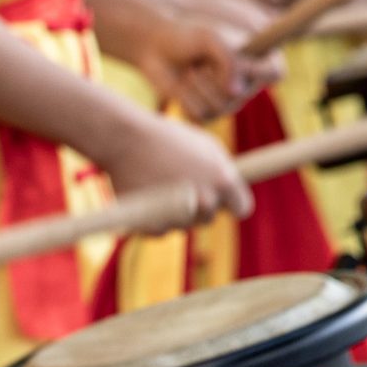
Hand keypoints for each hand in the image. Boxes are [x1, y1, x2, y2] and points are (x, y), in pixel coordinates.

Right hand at [90, 107, 252, 228]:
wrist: (123, 140)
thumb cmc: (165, 137)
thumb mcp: (204, 143)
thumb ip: (222, 168)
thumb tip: (230, 188)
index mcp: (223, 181)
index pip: (242, 208)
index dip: (232, 204)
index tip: (223, 200)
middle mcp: (206, 202)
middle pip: (209, 218)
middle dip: (199, 205)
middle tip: (180, 182)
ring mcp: (181, 217)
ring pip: (185, 225)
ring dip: (176, 211)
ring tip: (160, 184)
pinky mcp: (155, 227)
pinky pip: (162, 229)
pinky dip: (155, 217)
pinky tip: (147, 195)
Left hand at [160, 0, 282, 121]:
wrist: (155, 46)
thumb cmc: (186, 35)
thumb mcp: (210, 39)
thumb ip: (230, 60)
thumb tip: (236, 92)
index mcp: (254, 59)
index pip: (276, 72)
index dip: (259, 71)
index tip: (240, 60)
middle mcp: (243, 83)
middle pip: (241, 96)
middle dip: (214, 77)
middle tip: (200, 62)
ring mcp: (225, 100)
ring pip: (220, 108)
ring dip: (198, 87)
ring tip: (190, 71)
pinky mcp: (204, 112)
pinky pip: (201, 116)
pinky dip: (186, 99)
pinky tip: (180, 85)